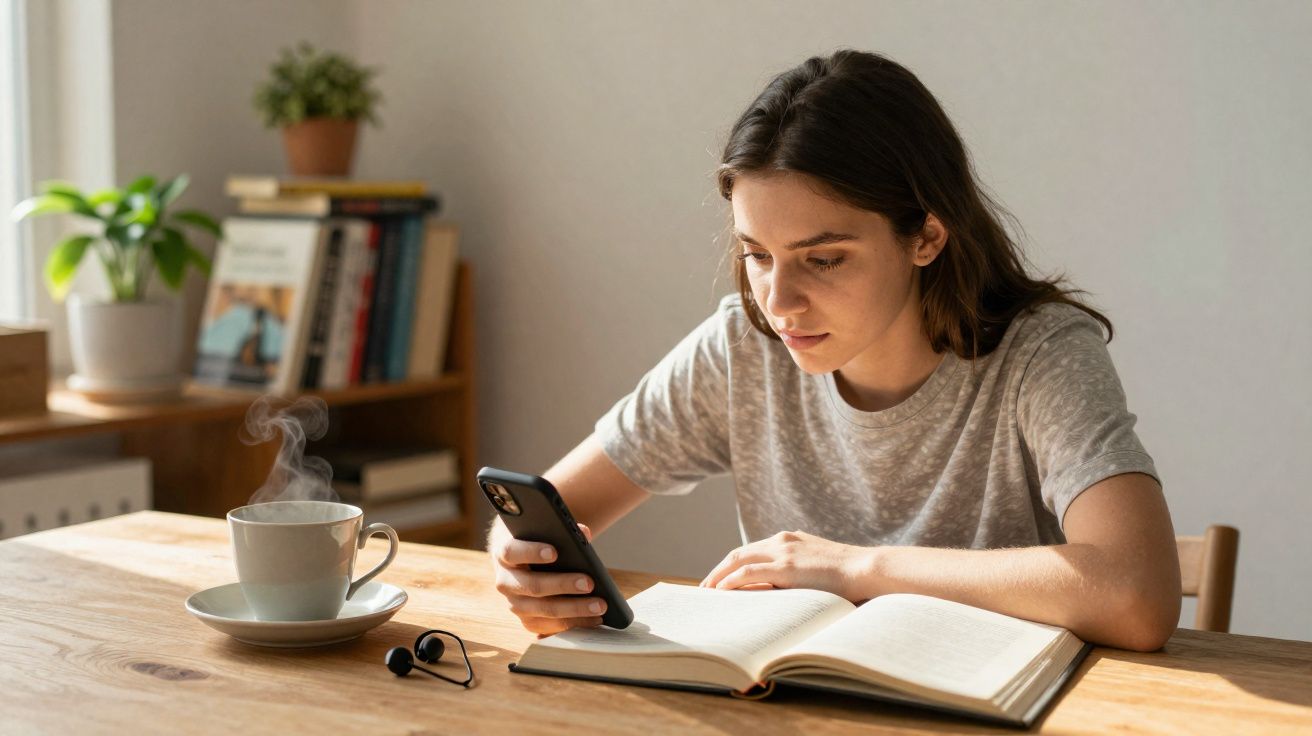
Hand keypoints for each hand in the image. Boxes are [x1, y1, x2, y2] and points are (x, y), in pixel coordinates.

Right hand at [488, 519, 607, 635]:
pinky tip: (595, 618)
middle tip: (589, 583)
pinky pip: (551, 627)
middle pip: (533, 586)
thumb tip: (584, 533)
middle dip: (563, 585)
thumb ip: (562, 528)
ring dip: (574, 609)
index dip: (532, 552)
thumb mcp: (542, 529)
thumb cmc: (536, 541)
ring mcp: (515, 604)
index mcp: (504, 554)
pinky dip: (574, 623)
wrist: (519, 560)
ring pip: (543, 610)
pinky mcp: (528, 621)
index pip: (512, 552)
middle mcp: (505, 582)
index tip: (555, 552)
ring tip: (600, 605)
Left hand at [698, 530, 877, 601]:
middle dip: (719, 571)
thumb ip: (797, 572)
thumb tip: (781, 590)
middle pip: (739, 554)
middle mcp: (782, 541)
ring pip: (738, 561)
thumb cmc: (847, 574)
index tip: (721, 579)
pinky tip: (721, 591)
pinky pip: (749, 573)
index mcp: (789, 539)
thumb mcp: (817, 567)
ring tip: (707, 592)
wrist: (866, 568)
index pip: (751, 551)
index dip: (733, 565)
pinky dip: (731, 581)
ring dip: (719, 576)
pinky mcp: (786, 567)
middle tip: (705, 588)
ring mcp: (783, 552)